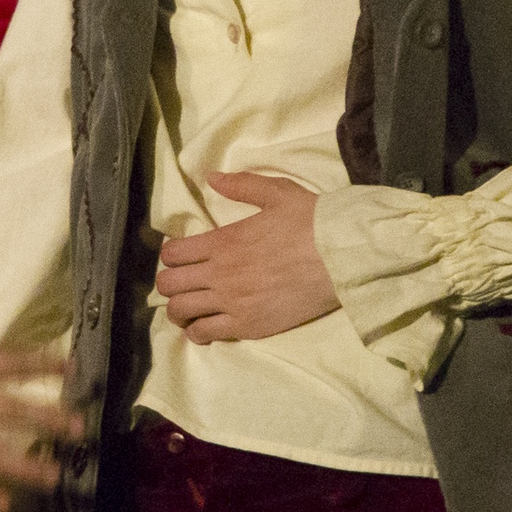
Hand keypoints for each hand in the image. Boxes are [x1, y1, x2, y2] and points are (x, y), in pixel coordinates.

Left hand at [155, 171, 340, 343]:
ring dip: (179, 309)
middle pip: (168, 284)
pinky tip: (205, 327)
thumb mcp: (277, 193)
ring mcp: (232, 302)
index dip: (171, 255)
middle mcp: (220, 273)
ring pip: (180, 311)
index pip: (171, 253)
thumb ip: (241, 186)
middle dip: (170, 283)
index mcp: (222, 241)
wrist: (342, 258)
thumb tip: (212, 177)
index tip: (182, 257)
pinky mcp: (248, 325)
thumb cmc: (312, 222)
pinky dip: (198, 332)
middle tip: (183, 283)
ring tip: (189, 307)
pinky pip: (205, 334)